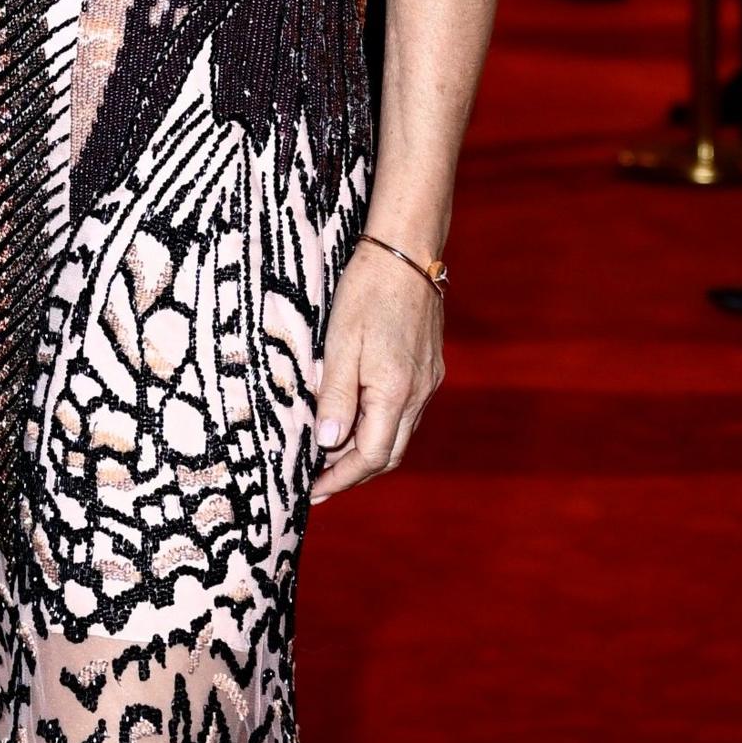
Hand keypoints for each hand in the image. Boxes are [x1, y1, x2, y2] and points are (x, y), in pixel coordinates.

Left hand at [312, 240, 444, 501]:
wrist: (406, 252)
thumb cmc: (366, 293)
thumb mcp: (339, 344)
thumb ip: (335, 396)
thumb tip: (328, 443)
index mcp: (396, 391)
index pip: (371, 456)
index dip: (341, 478)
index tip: (312, 490)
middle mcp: (419, 393)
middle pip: (390, 454)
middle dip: (354, 474)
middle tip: (318, 485)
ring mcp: (428, 381)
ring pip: (399, 435)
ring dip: (367, 452)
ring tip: (331, 460)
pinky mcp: (429, 368)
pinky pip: (405, 413)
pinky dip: (379, 428)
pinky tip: (356, 423)